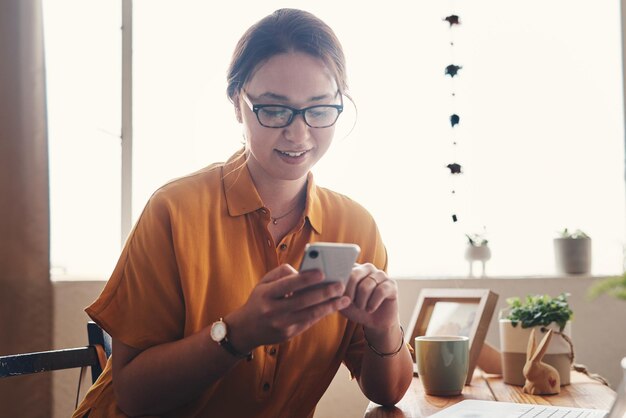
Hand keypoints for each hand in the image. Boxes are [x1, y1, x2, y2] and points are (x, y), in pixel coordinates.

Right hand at [226, 264, 350, 352]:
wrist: (245, 329)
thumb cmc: (259, 300)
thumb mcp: (263, 283)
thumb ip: (281, 273)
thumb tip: (303, 271)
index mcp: (266, 294)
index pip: (288, 285)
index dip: (305, 279)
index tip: (322, 272)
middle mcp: (273, 310)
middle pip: (303, 301)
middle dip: (324, 293)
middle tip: (340, 285)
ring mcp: (281, 324)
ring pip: (310, 314)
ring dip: (329, 306)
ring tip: (344, 298)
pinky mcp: (288, 334)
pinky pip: (309, 322)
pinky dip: (322, 314)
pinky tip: (333, 307)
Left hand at [340, 263, 398, 329]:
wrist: (374, 322)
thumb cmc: (356, 309)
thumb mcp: (341, 301)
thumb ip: (334, 292)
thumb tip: (329, 285)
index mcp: (353, 268)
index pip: (343, 268)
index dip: (340, 284)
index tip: (339, 296)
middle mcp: (367, 268)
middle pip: (354, 274)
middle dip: (350, 293)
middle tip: (350, 303)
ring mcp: (380, 275)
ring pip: (367, 285)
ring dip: (361, 302)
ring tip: (362, 307)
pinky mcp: (391, 284)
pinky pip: (380, 291)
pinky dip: (372, 304)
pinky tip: (370, 309)